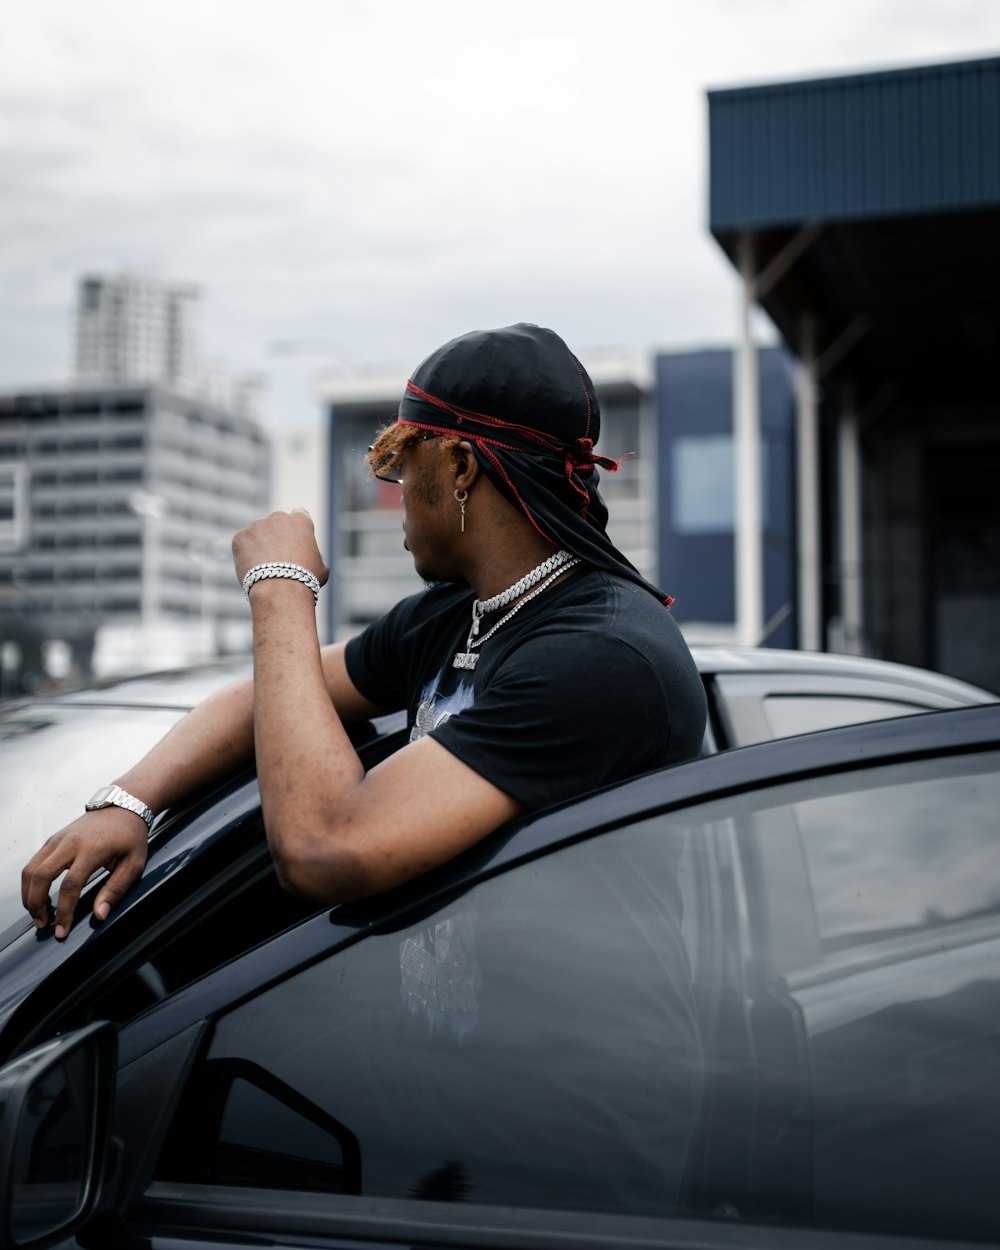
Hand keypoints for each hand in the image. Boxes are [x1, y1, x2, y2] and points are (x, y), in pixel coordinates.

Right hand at [21, 808, 148, 939]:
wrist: (123, 806)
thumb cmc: (130, 837)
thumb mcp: (133, 864)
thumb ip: (115, 890)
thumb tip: (99, 915)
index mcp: (92, 849)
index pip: (70, 886)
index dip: (64, 912)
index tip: (62, 930)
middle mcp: (70, 842)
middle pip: (40, 876)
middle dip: (36, 905)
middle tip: (43, 924)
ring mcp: (58, 839)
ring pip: (30, 869)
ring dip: (29, 895)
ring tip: (39, 914)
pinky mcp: (53, 839)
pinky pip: (34, 862)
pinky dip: (31, 882)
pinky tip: (39, 896)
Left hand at [232, 509, 329, 586]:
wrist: (280, 591)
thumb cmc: (305, 581)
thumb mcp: (321, 566)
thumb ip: (313, 553)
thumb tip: (307, 553)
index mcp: (300, 521)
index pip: (299, 515)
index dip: (297, 528)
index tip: (294, 539)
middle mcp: (278, 517)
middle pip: (276, 523)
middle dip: (276, 536)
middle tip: (277, 557)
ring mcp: (257, 526)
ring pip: (258, 533)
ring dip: (260, 544)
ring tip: (264, 567)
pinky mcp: (240, 537)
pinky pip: (243, 543)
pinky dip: (246, 553)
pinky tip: (253, 568)